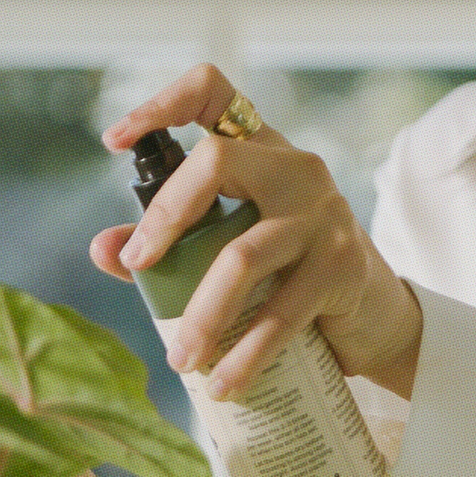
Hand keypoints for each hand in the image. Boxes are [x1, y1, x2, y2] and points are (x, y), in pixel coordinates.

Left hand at [91, 64, 422, 399]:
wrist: (373, 316)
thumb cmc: (285, 274)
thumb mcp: (227, 248)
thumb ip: (165, 246)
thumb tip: (102, 249)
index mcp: (258, 152)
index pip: (214, 93)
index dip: (160, 104)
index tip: (113, 140)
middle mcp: (293, 170)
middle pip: (218, 160)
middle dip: (165, 216)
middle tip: (138, 268)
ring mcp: (322, 215)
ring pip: (242, 254)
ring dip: (201, 314)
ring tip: (179, 359)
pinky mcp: (341, 268)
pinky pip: (280, 314)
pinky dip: (245, 355)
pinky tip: (223, 383)